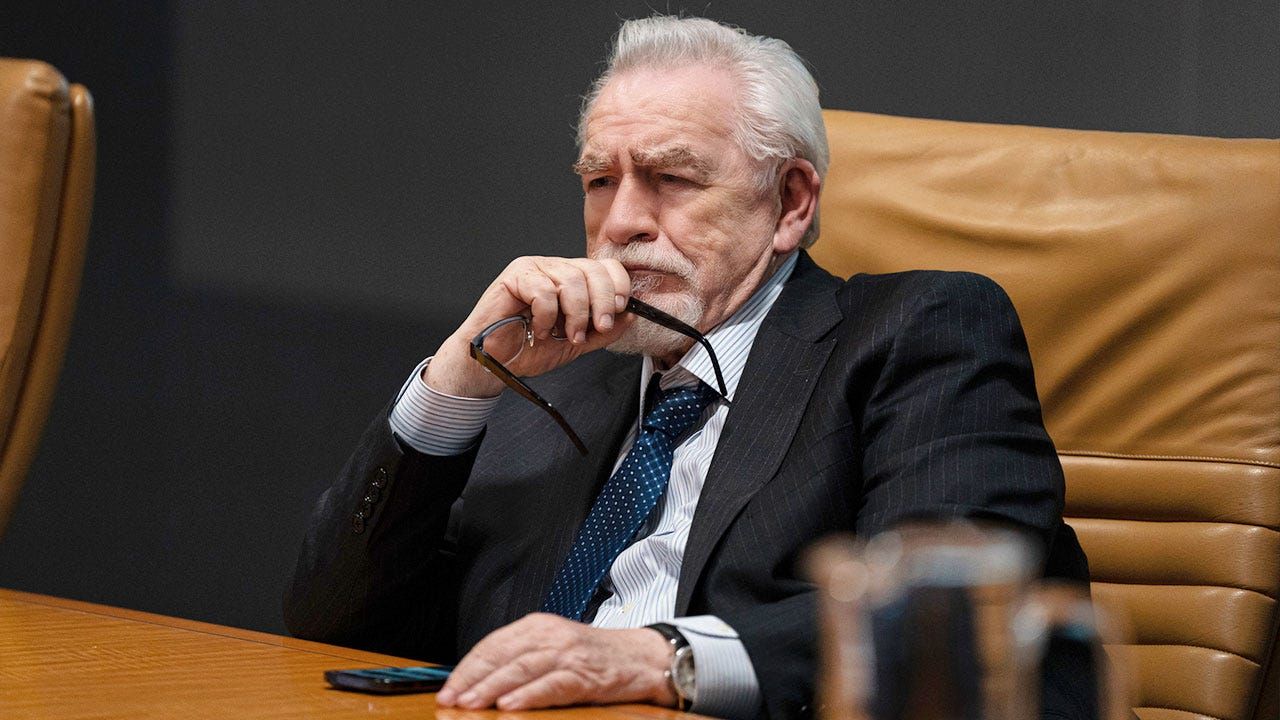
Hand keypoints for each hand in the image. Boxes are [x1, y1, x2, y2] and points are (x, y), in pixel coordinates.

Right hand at [426, 256, 635, 397]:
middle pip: (592, 270)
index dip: (618, 285)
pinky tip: (539, 328)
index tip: (621, 309)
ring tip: (565, 335)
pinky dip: (546, 315)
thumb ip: (602, 332)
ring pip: (571, 280)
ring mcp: (535, 269)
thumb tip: (631, 317)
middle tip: (599, 326)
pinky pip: (544, 290)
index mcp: (572, 280)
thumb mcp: (575, 344)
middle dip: (602, 302)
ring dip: (575, 314)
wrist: (494, 363)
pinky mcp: (515, 276)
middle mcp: (555, 269)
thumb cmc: (528, 349)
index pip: (605, 267)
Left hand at [435, 613, 676, 710]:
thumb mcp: (553, 647)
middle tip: (450, 699)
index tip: (447, 688)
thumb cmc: (595, 656)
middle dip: (472, 679)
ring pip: (521, 669)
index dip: (467, 667)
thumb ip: (521, 659)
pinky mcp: (585, 674)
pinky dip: (529, 695)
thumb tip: (479, 682)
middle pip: (501, 655)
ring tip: (470, 703)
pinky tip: (510, 705)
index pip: (492, 644)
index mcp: (537, 626)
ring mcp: (567, 653)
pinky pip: (552, 684)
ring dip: (492, 687)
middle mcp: (550, 635)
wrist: (643, 657)